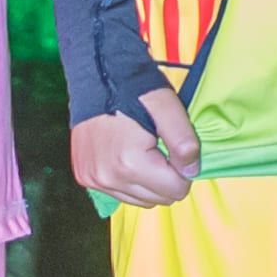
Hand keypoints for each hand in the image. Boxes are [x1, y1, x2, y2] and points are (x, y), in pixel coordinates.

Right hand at [69, 86, 202, 210]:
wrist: (96, 76)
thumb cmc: (134, 90)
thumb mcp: (168, 107)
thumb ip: (185, 142)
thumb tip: (191, 172)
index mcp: (129, 164)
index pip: (176, 190)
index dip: (183, 170)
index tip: (175, 149)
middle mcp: (108, 178)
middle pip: (158, 200)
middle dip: (167, 178)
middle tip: (160, 148)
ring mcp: (93, 180)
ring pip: (140, 201)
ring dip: (149, 183)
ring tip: (143, 152)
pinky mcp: (85, 177)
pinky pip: (120, 193)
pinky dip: (130, 181)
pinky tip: (127, 157)